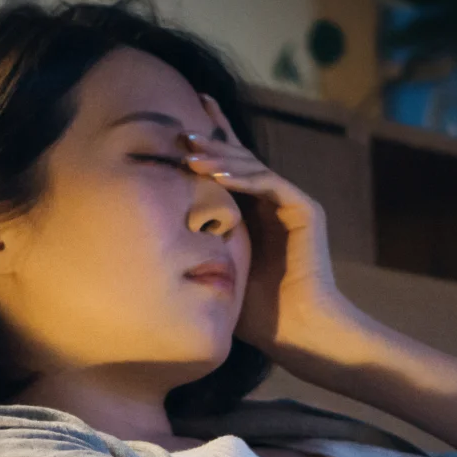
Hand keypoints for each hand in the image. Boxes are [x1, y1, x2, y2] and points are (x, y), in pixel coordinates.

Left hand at [181, 102, 365, 373]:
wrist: (296, 330)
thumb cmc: (255, 311)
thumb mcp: (217, 269)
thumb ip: (198, 243)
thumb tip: (151, 234)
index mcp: (252, 212)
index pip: (228, 170)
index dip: (210, 143)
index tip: (180, 125)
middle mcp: (272, 201)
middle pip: (239, 160)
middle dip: (211, 142)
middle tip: (181, 130)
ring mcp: (290, 203)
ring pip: (252, 168)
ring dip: (221, 159)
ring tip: (191, 152)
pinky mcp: (305, 210)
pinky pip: (270, 184)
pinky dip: (244, 179)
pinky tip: (218, 176)